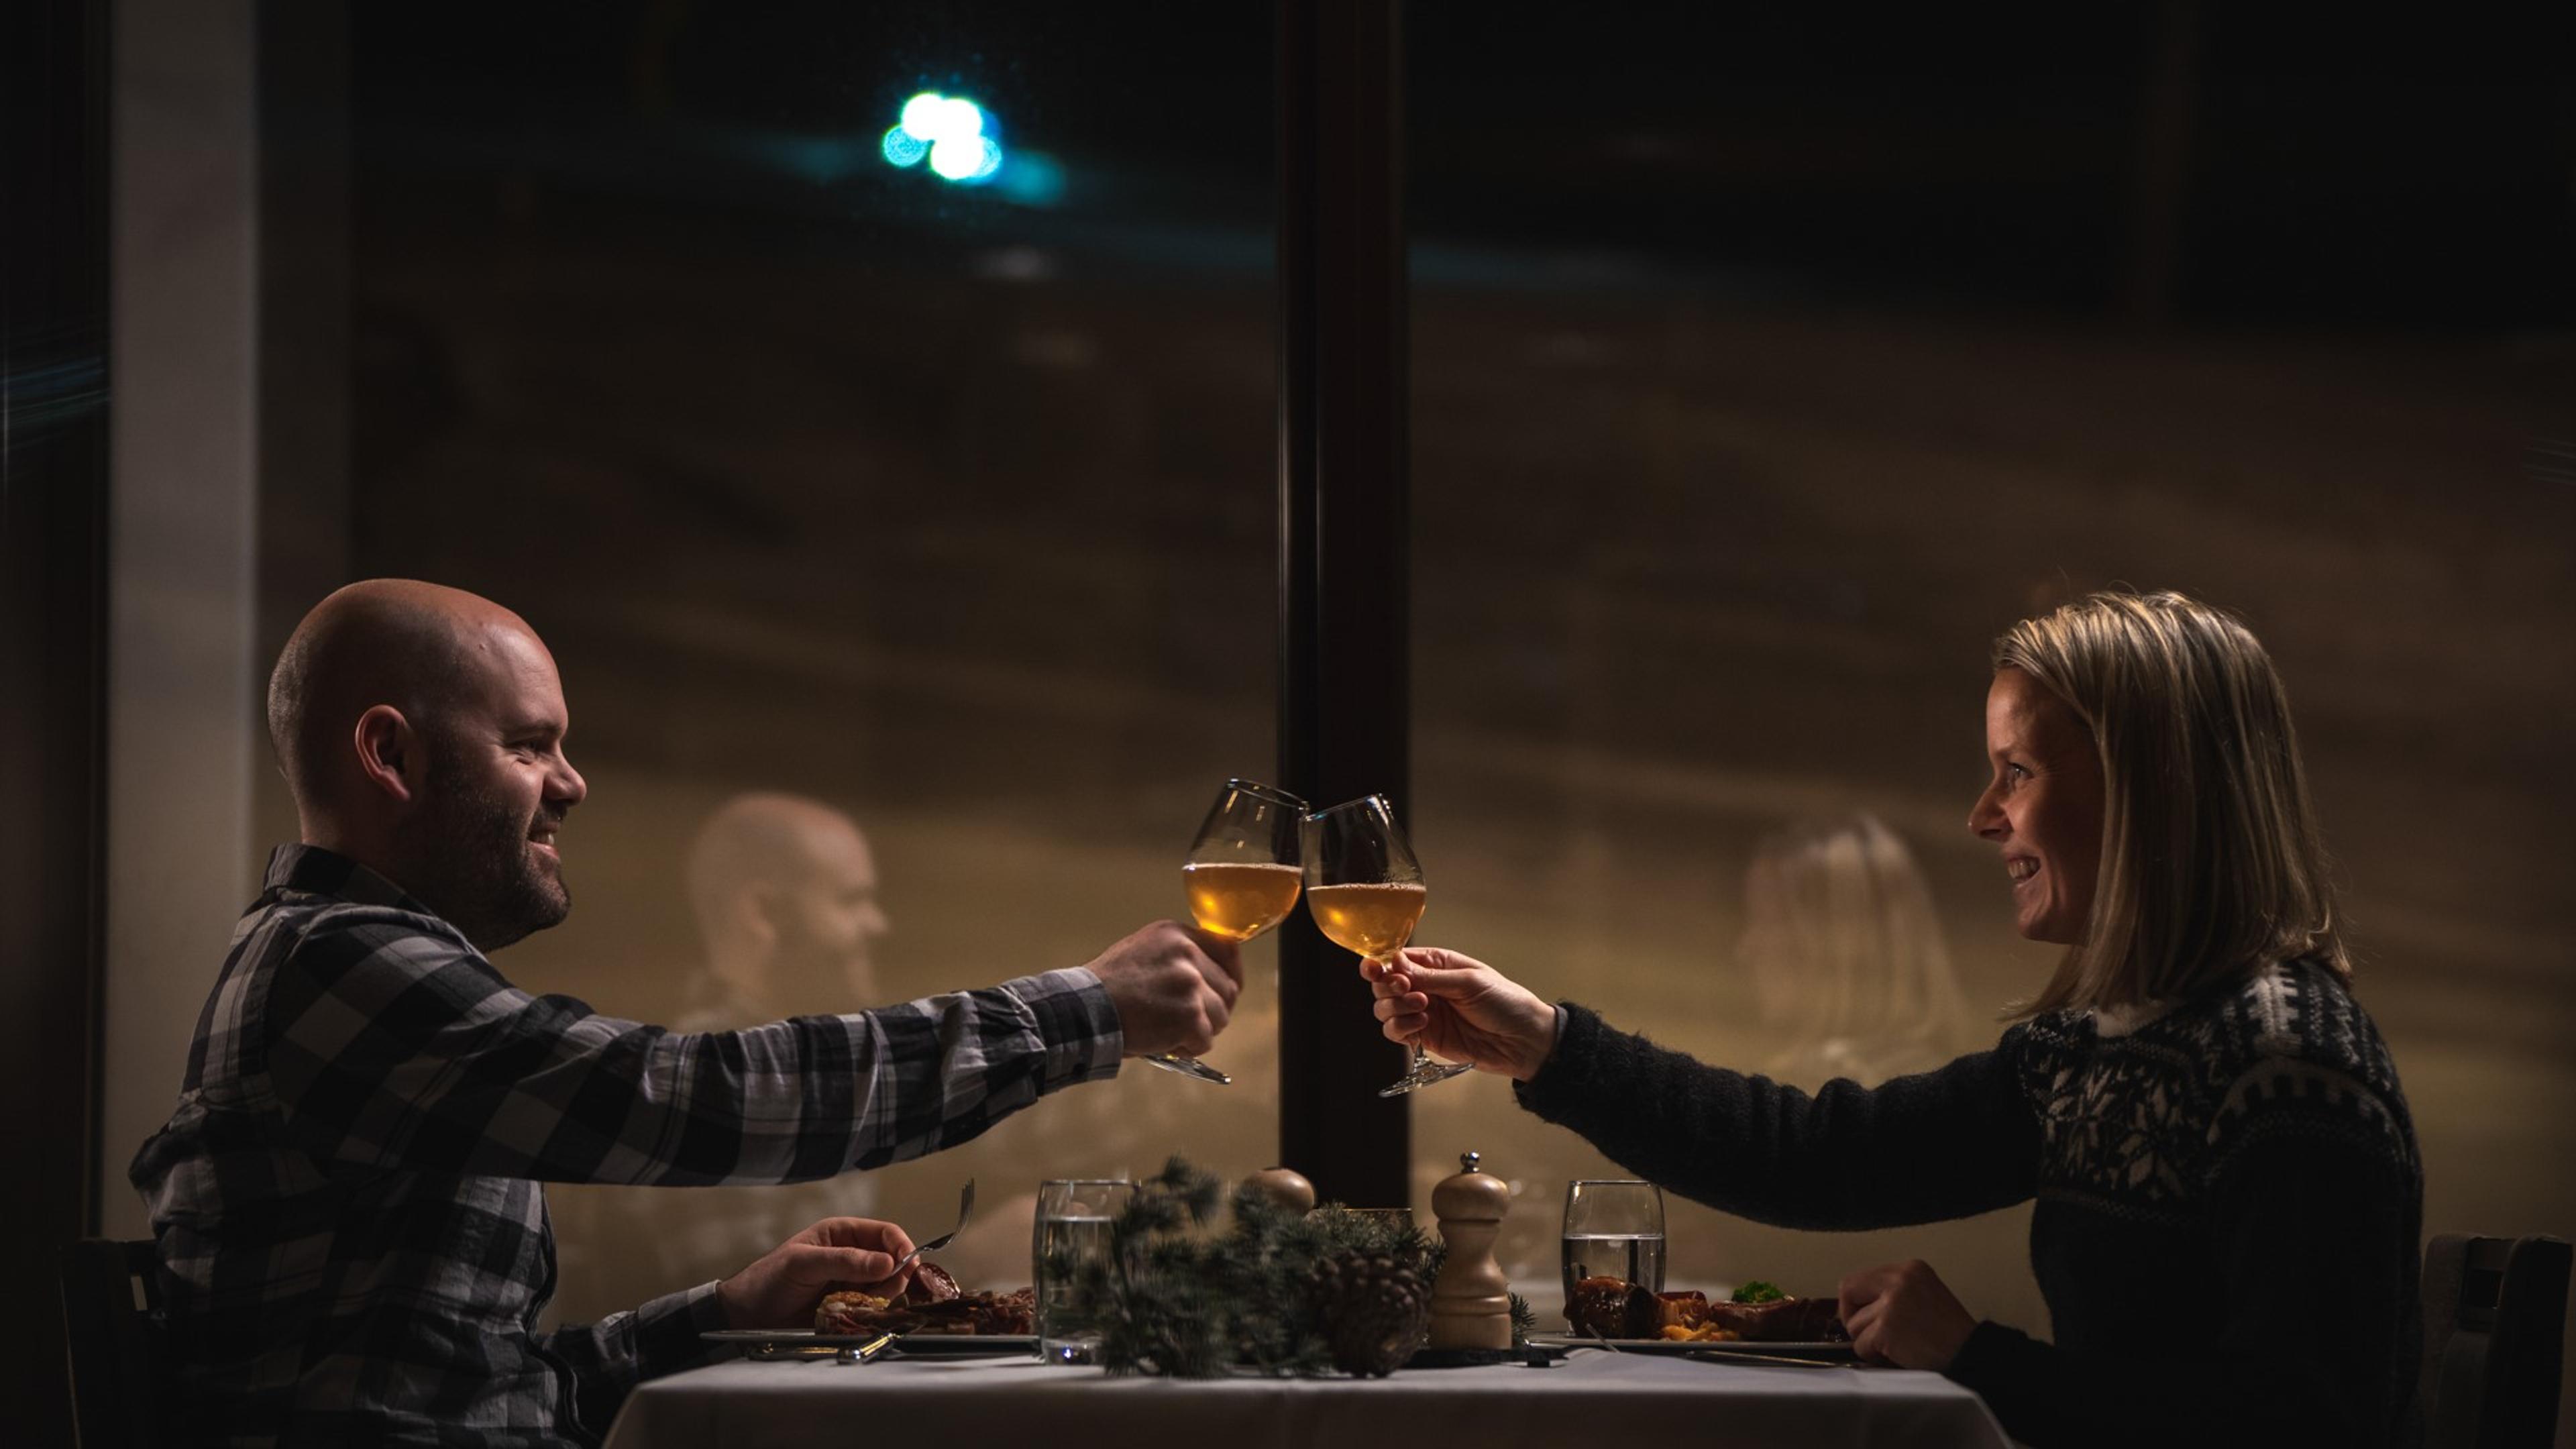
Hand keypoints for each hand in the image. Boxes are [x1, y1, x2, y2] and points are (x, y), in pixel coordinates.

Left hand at [716, 1217, 917, 1329]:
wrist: (746, 1316)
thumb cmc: (768, 1280)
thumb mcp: (804, 1264)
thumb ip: (845, 1261)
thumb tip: (887, 1262)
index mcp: (842, 1235)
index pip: (885, 1234)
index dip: (901, 1247)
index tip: (908, 1266)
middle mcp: (852, 1257)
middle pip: (892, 1263)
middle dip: (894, 1278)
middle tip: (881, 1293)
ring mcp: (851, 1284)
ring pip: (886, 1288)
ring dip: (882, 1298)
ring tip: (864, 1306)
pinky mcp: (848, 1308)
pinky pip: (873, 1309)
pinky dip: (873, 1314)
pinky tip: (860, 1317)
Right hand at [1084, 920, 1242, 1057]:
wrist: (1085, 1010)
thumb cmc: (1109, 987)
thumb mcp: (1144, 950)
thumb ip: (1178, 956)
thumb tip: (1210, 976)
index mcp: (1177, 935)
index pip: (1228, 951)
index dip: (1229, 975)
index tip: (1221, 991)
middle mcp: (1187, 954)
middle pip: (1229, 989)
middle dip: (1212, 1009)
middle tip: (1187, 1020)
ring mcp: (1190, 985)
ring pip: (1221, 1017)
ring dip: (1199, 1030)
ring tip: (1168, 1030)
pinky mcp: (1189, 1016)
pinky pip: (1205, 1040)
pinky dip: (1187, 1048)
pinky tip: (1163, 1041)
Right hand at [1368, 947, 1556, 1080]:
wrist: (1523, 1041)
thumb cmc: (1506, 1002)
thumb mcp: (1469, 982)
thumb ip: (1430, 977)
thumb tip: (1395, 965)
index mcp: (1437, 964)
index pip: (1397, 959)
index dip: (1383, 964)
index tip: (1379, 970)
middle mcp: (1425, 986)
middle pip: (1384, 984)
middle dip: (1387, 986)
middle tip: (1405, 989)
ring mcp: (1422, 1013)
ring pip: (1384, 1008)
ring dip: (1394, 1007)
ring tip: (1422, 1007)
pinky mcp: (1425, 1037)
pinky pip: (1395, 1031)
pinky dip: (1400, 1028)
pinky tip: (1423, 1024)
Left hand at [1837, 1259, 1976, 1370]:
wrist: (1970, 1353)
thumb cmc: (1949, 1332)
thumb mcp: (1923, 1295)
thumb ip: (1893, 1293)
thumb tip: (1857, 1307)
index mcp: (1909, 1268)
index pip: (1860, 1278)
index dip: (1856, 1301)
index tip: (1864, 1318)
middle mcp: (1899, 1279)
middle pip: (1848, 1291)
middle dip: (1853, 1317)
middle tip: (1869, 1335)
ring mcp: (1891, 1303)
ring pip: (1854, 1324)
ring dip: (1868, 1341)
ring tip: (1894, 1347)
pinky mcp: (1886, 1328)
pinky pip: (1861, 1345)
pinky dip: (1873, 1356)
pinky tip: (1895, 1356)